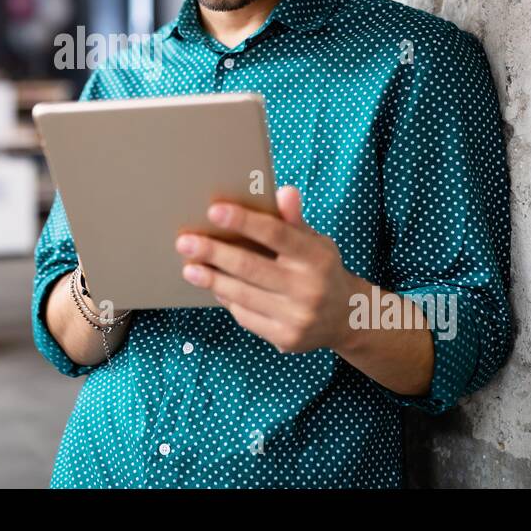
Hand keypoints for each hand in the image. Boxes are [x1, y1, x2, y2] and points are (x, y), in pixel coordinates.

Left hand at [174, 185, 359, 353]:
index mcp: (317, 257)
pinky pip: (246, 316)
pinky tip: (214, 287)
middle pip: (251, 267)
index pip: (276, 234)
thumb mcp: (316, 242)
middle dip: (214, 253)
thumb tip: (284, 191)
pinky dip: (227, 299)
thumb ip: (294, 220)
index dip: (244, 221)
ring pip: (242, 294)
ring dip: (211, 280)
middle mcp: (308, 288)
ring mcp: (297, 317)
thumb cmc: (321, 270)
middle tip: (185, 242)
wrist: (346, 318)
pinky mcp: (285, 338)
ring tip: (189, 267)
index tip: (214, 210)